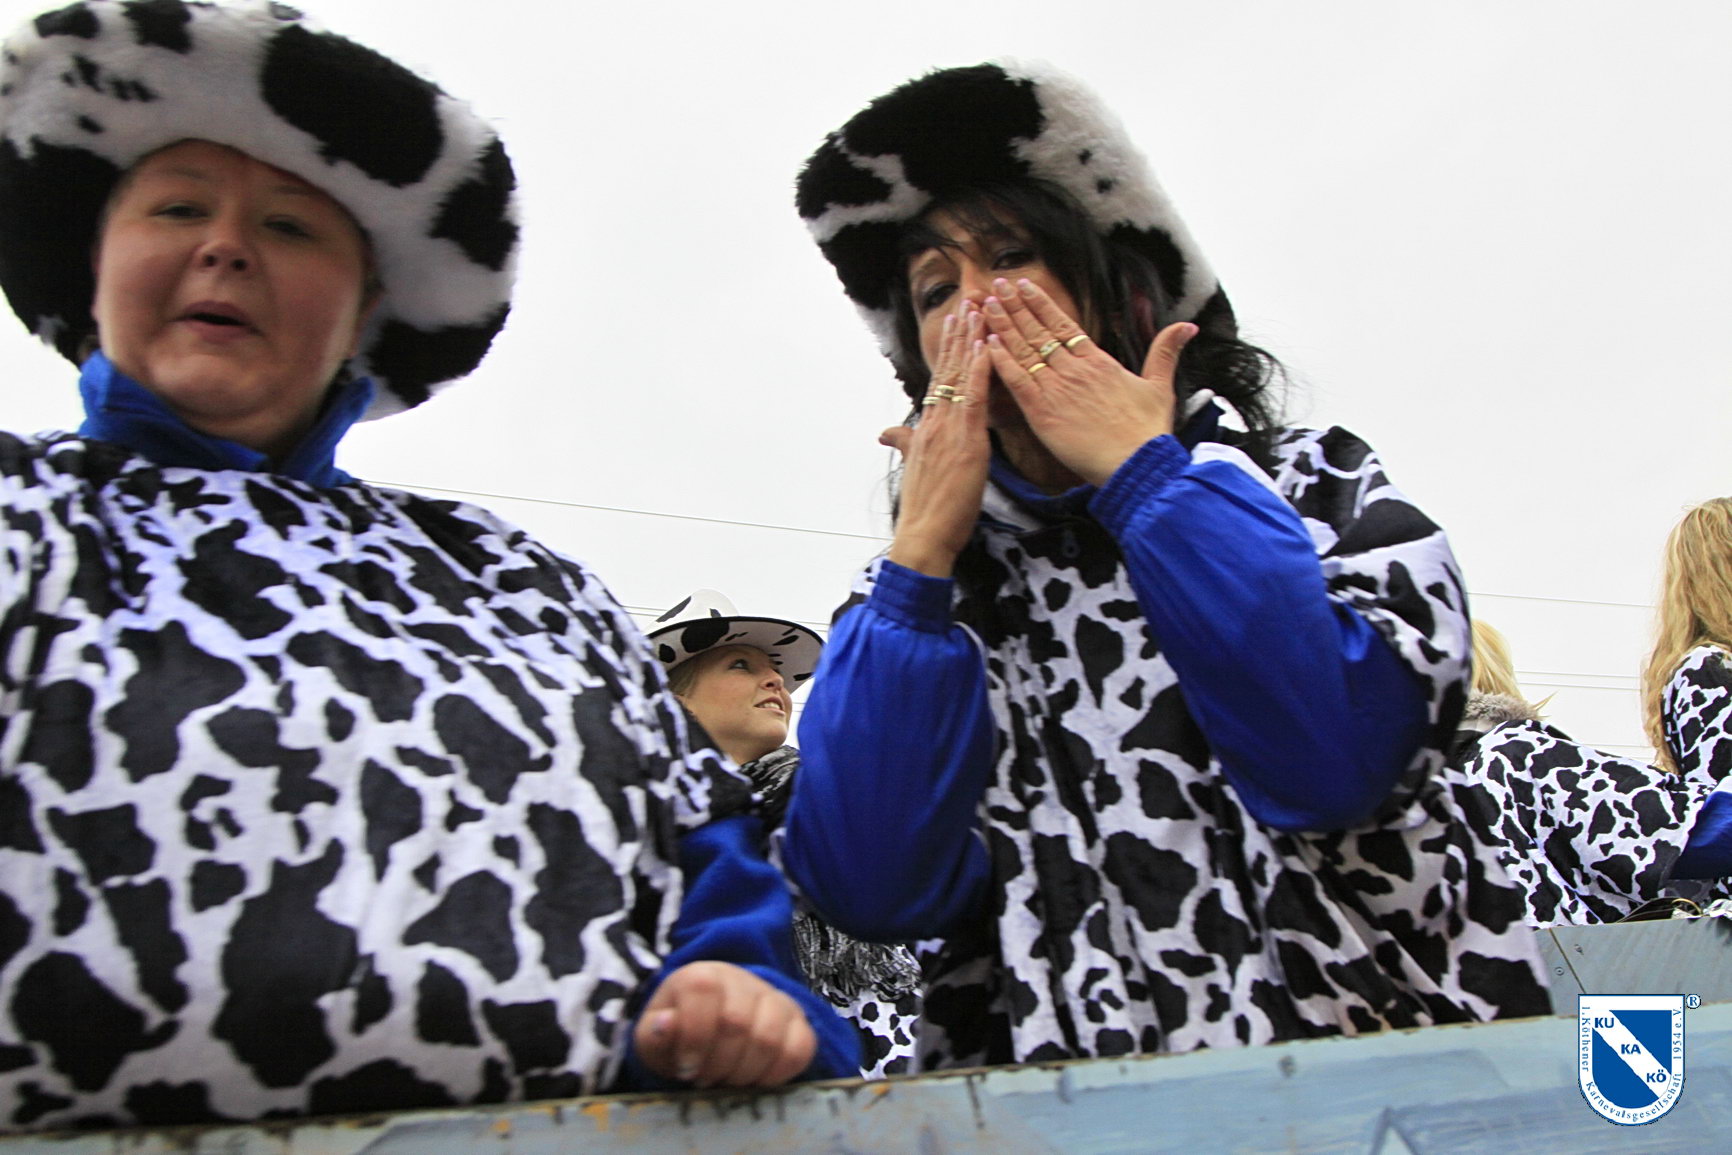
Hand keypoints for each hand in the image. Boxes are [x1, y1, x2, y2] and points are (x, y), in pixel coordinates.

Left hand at [633, 962, 816, 1088]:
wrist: (710, 1026)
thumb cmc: (679, 1035)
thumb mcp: (652, 1037)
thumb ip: (653, 1034)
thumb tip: (665, 1024)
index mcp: (701, 975)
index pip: (702, 990)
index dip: (694, 1036)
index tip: (685, 1068)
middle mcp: (742, 979)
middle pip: (737, 1022)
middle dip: (718, 1063)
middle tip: (705, 1080)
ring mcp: (774, 998)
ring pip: (770, 1037)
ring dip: (745, 1072)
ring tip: (728, 1081)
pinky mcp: (797, 1020)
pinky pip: (802, 1047)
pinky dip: (779, 1073)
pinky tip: (756, 1081)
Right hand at [882, 298, 991, 577]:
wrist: (923, 534)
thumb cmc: (924, 509)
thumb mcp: (914, 468)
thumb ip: (904, 443)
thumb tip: (889, 432)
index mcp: (927, 428)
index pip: (939, 381)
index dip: (947, 352)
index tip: (955, 326)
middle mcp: (935, 422)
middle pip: (947, 370)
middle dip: (958, 337)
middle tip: (968, 305)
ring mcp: (949, 430)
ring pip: (960, 377)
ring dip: (970, 342)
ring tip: (979, 313)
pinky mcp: (965, 442)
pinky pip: (973, 399)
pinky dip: (980, 372)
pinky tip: (987, 349)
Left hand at [980, 277, 1196, 486]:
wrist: (1137, 465)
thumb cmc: (1148, 432)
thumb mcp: (1160, 386)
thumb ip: (1166, 352)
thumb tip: (1188, 326)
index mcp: (1098, 362)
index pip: (1063, 325)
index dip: (1041, 304)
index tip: (1024, 286)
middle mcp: (1074, 371)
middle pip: (1038, 332)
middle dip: (1015, 306)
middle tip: (995, 284)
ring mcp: (1057, 390)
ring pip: (1024, 351)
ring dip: (1003, 326)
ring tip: (985, 305)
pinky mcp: (1043, 414)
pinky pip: (1018, 382)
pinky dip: (1002, 362)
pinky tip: (987, 344)